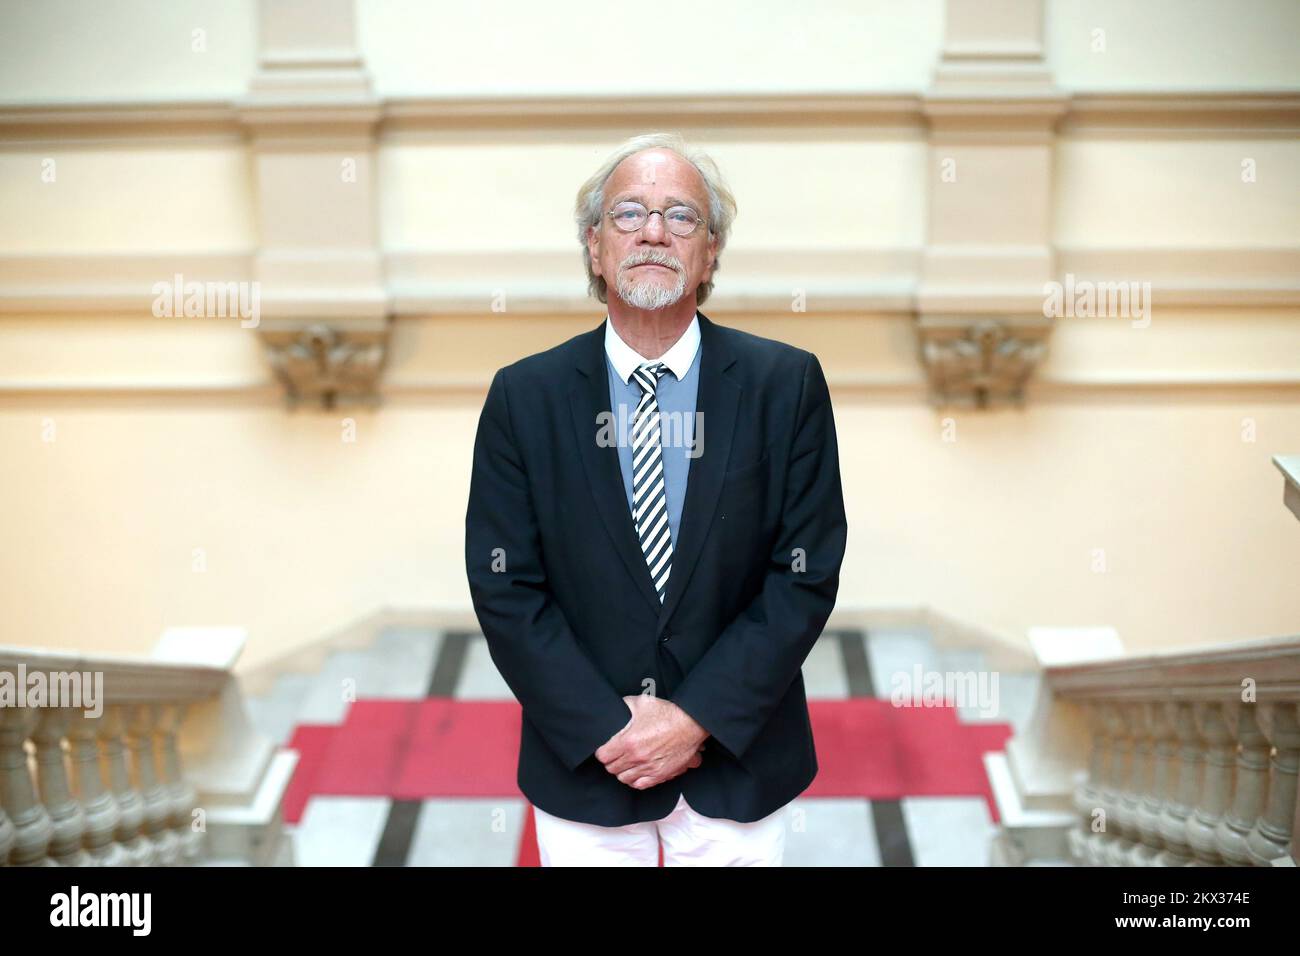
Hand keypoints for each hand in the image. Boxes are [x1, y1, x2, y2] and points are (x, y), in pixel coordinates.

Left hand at [594, 694, 708, 789]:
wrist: (691, 724)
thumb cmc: (668, 713)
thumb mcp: (641, 703)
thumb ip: (623, 706)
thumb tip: (613, 708)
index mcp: (628, 741)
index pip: (603, 756)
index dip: (602, 751)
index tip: (605, 748)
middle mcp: (636, 758)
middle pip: (612, 769)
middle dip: (611, 761)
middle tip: (615, 754)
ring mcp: (648, 768)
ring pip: (624, 778)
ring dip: (622, 771)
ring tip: (625, 762)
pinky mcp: (660, 774)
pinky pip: (640, 785)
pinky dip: (635, 780)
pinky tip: (636, 771)